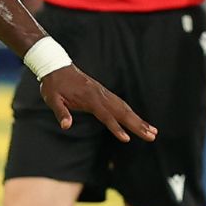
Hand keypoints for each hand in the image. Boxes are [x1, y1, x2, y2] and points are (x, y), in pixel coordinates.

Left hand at [38, 66, 156, 142]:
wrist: (56, 66)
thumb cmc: (53, 85)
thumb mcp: (52, 99)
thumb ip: (61, 112)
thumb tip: (66, 126)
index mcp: (89, 98)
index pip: (106, 115)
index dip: (116, 128)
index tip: (127, 139)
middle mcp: (100, 95)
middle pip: (122, 112)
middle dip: (137, 125)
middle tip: (152, 137)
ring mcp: (103, 93)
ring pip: (125, 108)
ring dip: (139, 120)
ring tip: (153, 131)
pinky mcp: (103, 92)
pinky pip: (120, 103)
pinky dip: (131, 113)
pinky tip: (138, 120)